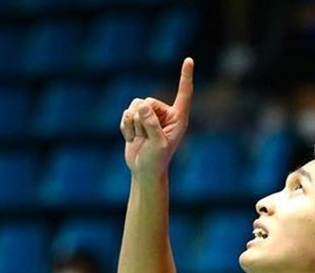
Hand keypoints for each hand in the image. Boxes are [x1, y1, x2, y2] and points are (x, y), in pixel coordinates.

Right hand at [121, 57, 193, 176]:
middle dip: (142, 120)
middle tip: (146, 137)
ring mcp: (150, 116)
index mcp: (178, 117)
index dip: (185, 76)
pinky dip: (126, 127)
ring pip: (134, 106)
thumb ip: (152, 124)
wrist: (144, 171)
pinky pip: (126, 114)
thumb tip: (141, 105)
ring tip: (139, 139)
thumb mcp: (157, 144)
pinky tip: (132, 139)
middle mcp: (164, 114)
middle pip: (147, 102)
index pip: (183, 93)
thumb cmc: (156, 160)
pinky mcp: (136, 120)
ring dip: (133, 124)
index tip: (189, 60)